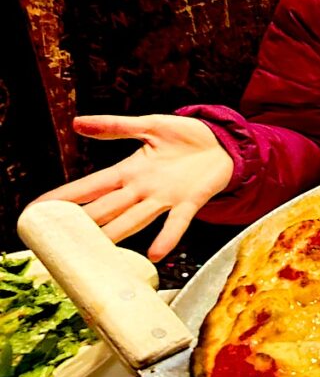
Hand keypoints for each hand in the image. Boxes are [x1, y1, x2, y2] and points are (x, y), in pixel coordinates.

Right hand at [30, 115, 233, 261]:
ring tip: (97, 250)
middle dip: (85, 224)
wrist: (223, 142)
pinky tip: (156, 253)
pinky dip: (167, 237)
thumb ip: (115, 126)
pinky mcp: (190, 201)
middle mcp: (142, 189)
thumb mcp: (149, 125)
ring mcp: (165, 198)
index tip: (38, 210)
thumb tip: (76, 122)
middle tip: (60, 241)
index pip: (90, 186)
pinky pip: (177, 222)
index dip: (65, 197)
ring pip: (135, 219)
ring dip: (117, 234)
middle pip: (107, 209)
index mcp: (130, 171)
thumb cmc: (185, 136)